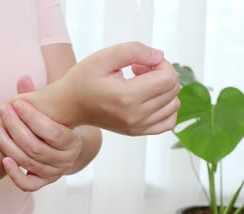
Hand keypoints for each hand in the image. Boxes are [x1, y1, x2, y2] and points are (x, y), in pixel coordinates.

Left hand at [0, 77, 82, 191]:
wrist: (60, 146)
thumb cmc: (52, 123)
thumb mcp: (50, 110)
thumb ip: (36, 96)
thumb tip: (22, 78)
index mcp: (72, 141)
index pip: (53, 132)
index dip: (32, 117)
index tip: (15, 103)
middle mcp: (66, 160)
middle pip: (36, 148)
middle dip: (15, 128)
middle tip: (2, 110)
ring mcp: (54, 174)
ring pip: (28, 163)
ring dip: (7, 145)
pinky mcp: (43, 183)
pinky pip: (28, 185)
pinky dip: (15, 174)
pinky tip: (4, 158)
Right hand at [17, 42, 179, 135]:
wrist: (69, 105)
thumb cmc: (83, 79)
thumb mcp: (104, 56)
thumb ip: (134, 50)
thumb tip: (159, 56)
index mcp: (127, 97)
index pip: (168, 78)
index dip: (160, 64)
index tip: (139, 63)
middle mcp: (135, 116)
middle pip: (173, 90)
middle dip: (160, 74)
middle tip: (138, 70)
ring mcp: (138, 127)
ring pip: (174, 104)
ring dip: (162, 89)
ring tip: (140, 84)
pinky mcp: (138, 132)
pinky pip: (168, 122)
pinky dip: (166, 107)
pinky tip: (149, 98)